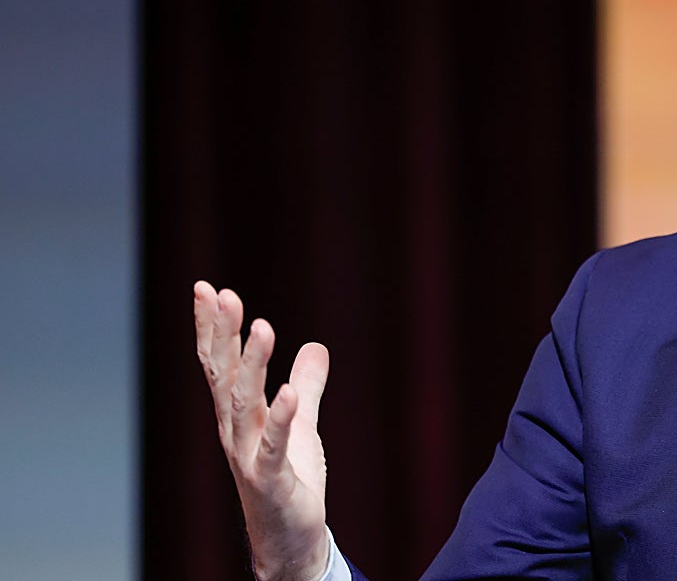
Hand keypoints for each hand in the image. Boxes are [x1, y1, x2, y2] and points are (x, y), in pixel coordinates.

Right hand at [194, 280, 330, 580]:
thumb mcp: (303, 424)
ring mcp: (250, 456)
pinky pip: (275, 447)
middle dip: (222, 335)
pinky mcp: (274, 480)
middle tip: (222, 295)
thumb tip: (315, 346)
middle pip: (224, 377)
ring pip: (245, 405)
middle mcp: (236, 432)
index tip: (207, 289)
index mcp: (240, 415)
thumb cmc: (290, 480)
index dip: (212, 328)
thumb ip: (307, 385)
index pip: (219, 365)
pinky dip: (281, 420)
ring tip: (262, 327)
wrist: (290, 540)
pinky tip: (289, 394)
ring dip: (252, 366)